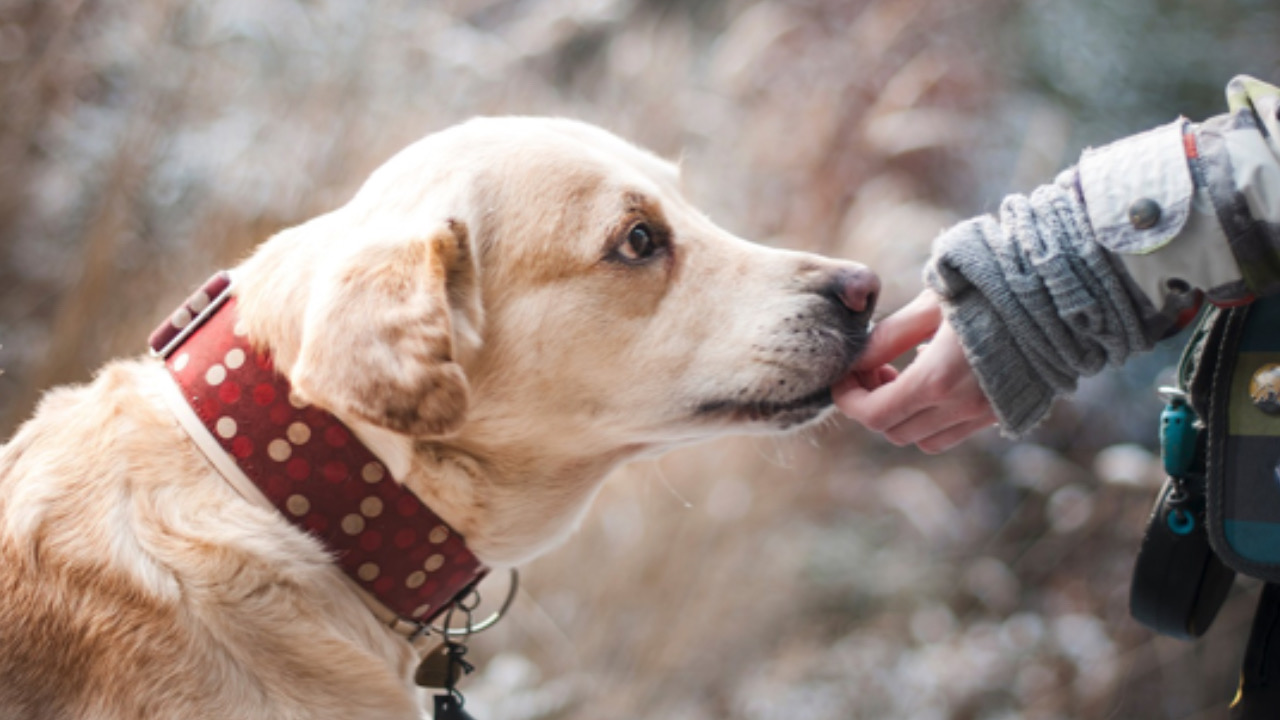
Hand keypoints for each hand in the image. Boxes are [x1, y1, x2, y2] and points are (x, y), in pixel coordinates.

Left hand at [834, 290, 996, 452]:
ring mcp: (986, 414)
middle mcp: (962, 407)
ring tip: (902, 374)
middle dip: (872, 404)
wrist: (1060, 292)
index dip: (849, 399)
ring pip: (924, 439)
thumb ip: (889, 337)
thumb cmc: (990, 286)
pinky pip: (955, 432)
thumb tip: (856, 360)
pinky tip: (936, 378)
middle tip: (873, 369)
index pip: (874, 414)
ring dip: (903, 415)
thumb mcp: (931, 304)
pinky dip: (933, 418)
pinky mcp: (1004, 412)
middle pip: (894, 431)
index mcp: (938, 379)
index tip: (843, 376)